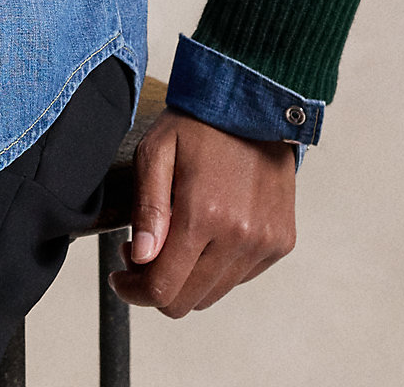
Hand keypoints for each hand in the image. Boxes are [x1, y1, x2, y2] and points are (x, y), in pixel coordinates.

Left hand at [108, 106, 296, 316]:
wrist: (255, 102)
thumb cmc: (199, 124)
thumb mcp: (157, 151)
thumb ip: (147, 207)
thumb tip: (141, 259)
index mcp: (204, 214)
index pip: (163, 289)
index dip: (134, 291)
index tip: (122, 276)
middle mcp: (240, 237)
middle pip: (187, 300)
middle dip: (157, 286)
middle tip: (143, 253)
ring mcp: (265, 242)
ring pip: (213, 294)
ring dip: (187, 277)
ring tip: (175, 239)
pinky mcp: (281, 242)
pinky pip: (240, 277)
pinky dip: (217, 266)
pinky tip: (207, 232)